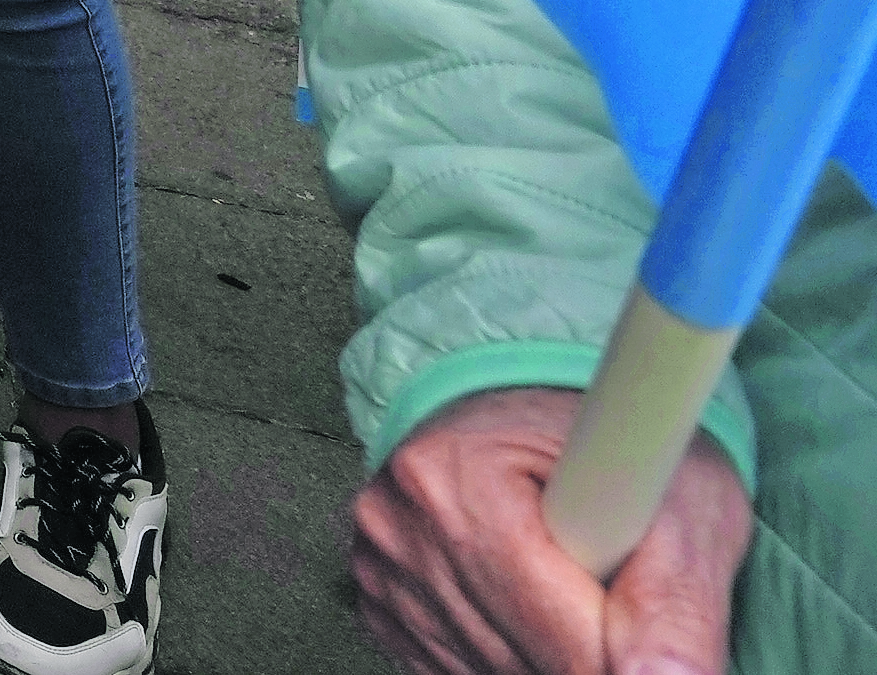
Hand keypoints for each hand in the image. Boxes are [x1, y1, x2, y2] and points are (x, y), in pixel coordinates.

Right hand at [352, 387, 749, 674]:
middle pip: (517, 657)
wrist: (536, 408)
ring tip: (579, 600)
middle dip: (586, 653)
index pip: (552, 627)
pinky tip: (535, 614)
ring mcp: (379, 560)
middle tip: (620, 604)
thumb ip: (674, 606)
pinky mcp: (377, 595)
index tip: (651, 646)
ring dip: (546, 658)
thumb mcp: (681, 503)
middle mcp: (398, 518)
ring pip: (486, 670)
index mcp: (459, 474)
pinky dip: (509, 659)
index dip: (623, 654)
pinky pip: (452, 668)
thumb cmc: (608, 443)